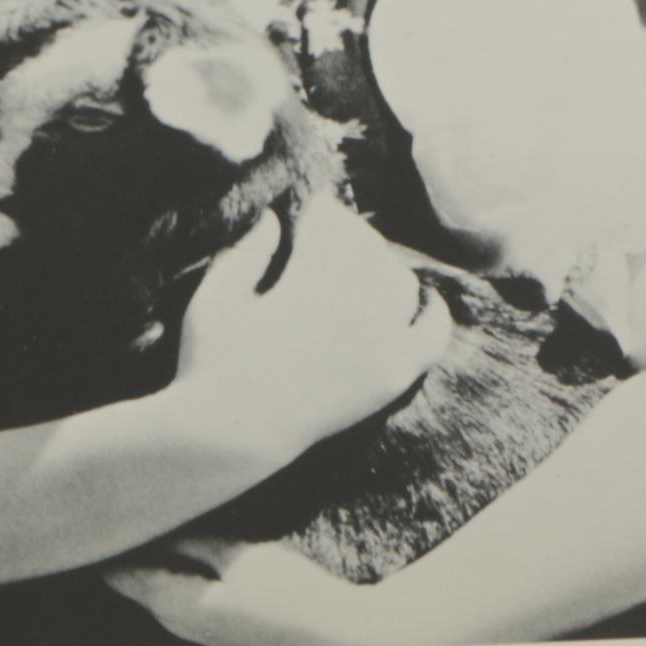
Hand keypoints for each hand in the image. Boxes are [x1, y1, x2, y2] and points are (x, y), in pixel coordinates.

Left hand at [106, 532, 360, 645]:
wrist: (334, 637)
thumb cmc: (290, 595)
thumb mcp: (240, 558)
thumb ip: (194, 541)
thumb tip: (156, 524)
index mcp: (176, 605)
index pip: (120, 571)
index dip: (105, 541)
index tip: (94, 507)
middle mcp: (177, 621)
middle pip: (132, 580)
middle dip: (121, 546)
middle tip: (110, 503)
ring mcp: (196, 626)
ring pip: (153, 586)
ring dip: (145, 556)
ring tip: (137, 516)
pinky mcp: (214, 623)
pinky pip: (174, 591)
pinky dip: (166, 568)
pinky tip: (173, 545)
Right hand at [169, 206, 450, 452]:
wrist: (234, 435)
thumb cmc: (211, 362)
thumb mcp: (215, 297)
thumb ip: (247, 251)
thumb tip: (275, 216)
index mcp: (310, 286)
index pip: (334, 227)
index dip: (322, 212)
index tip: (310, 210)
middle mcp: (354, 313)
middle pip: (367, 249)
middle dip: (347, 233)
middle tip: (327, 233)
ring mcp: (379, 348)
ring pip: (399, 282)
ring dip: (381, 265)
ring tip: (356, 264)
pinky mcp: (391, 379)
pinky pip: (430, 337)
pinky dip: (434, 315)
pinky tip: (427, 301)